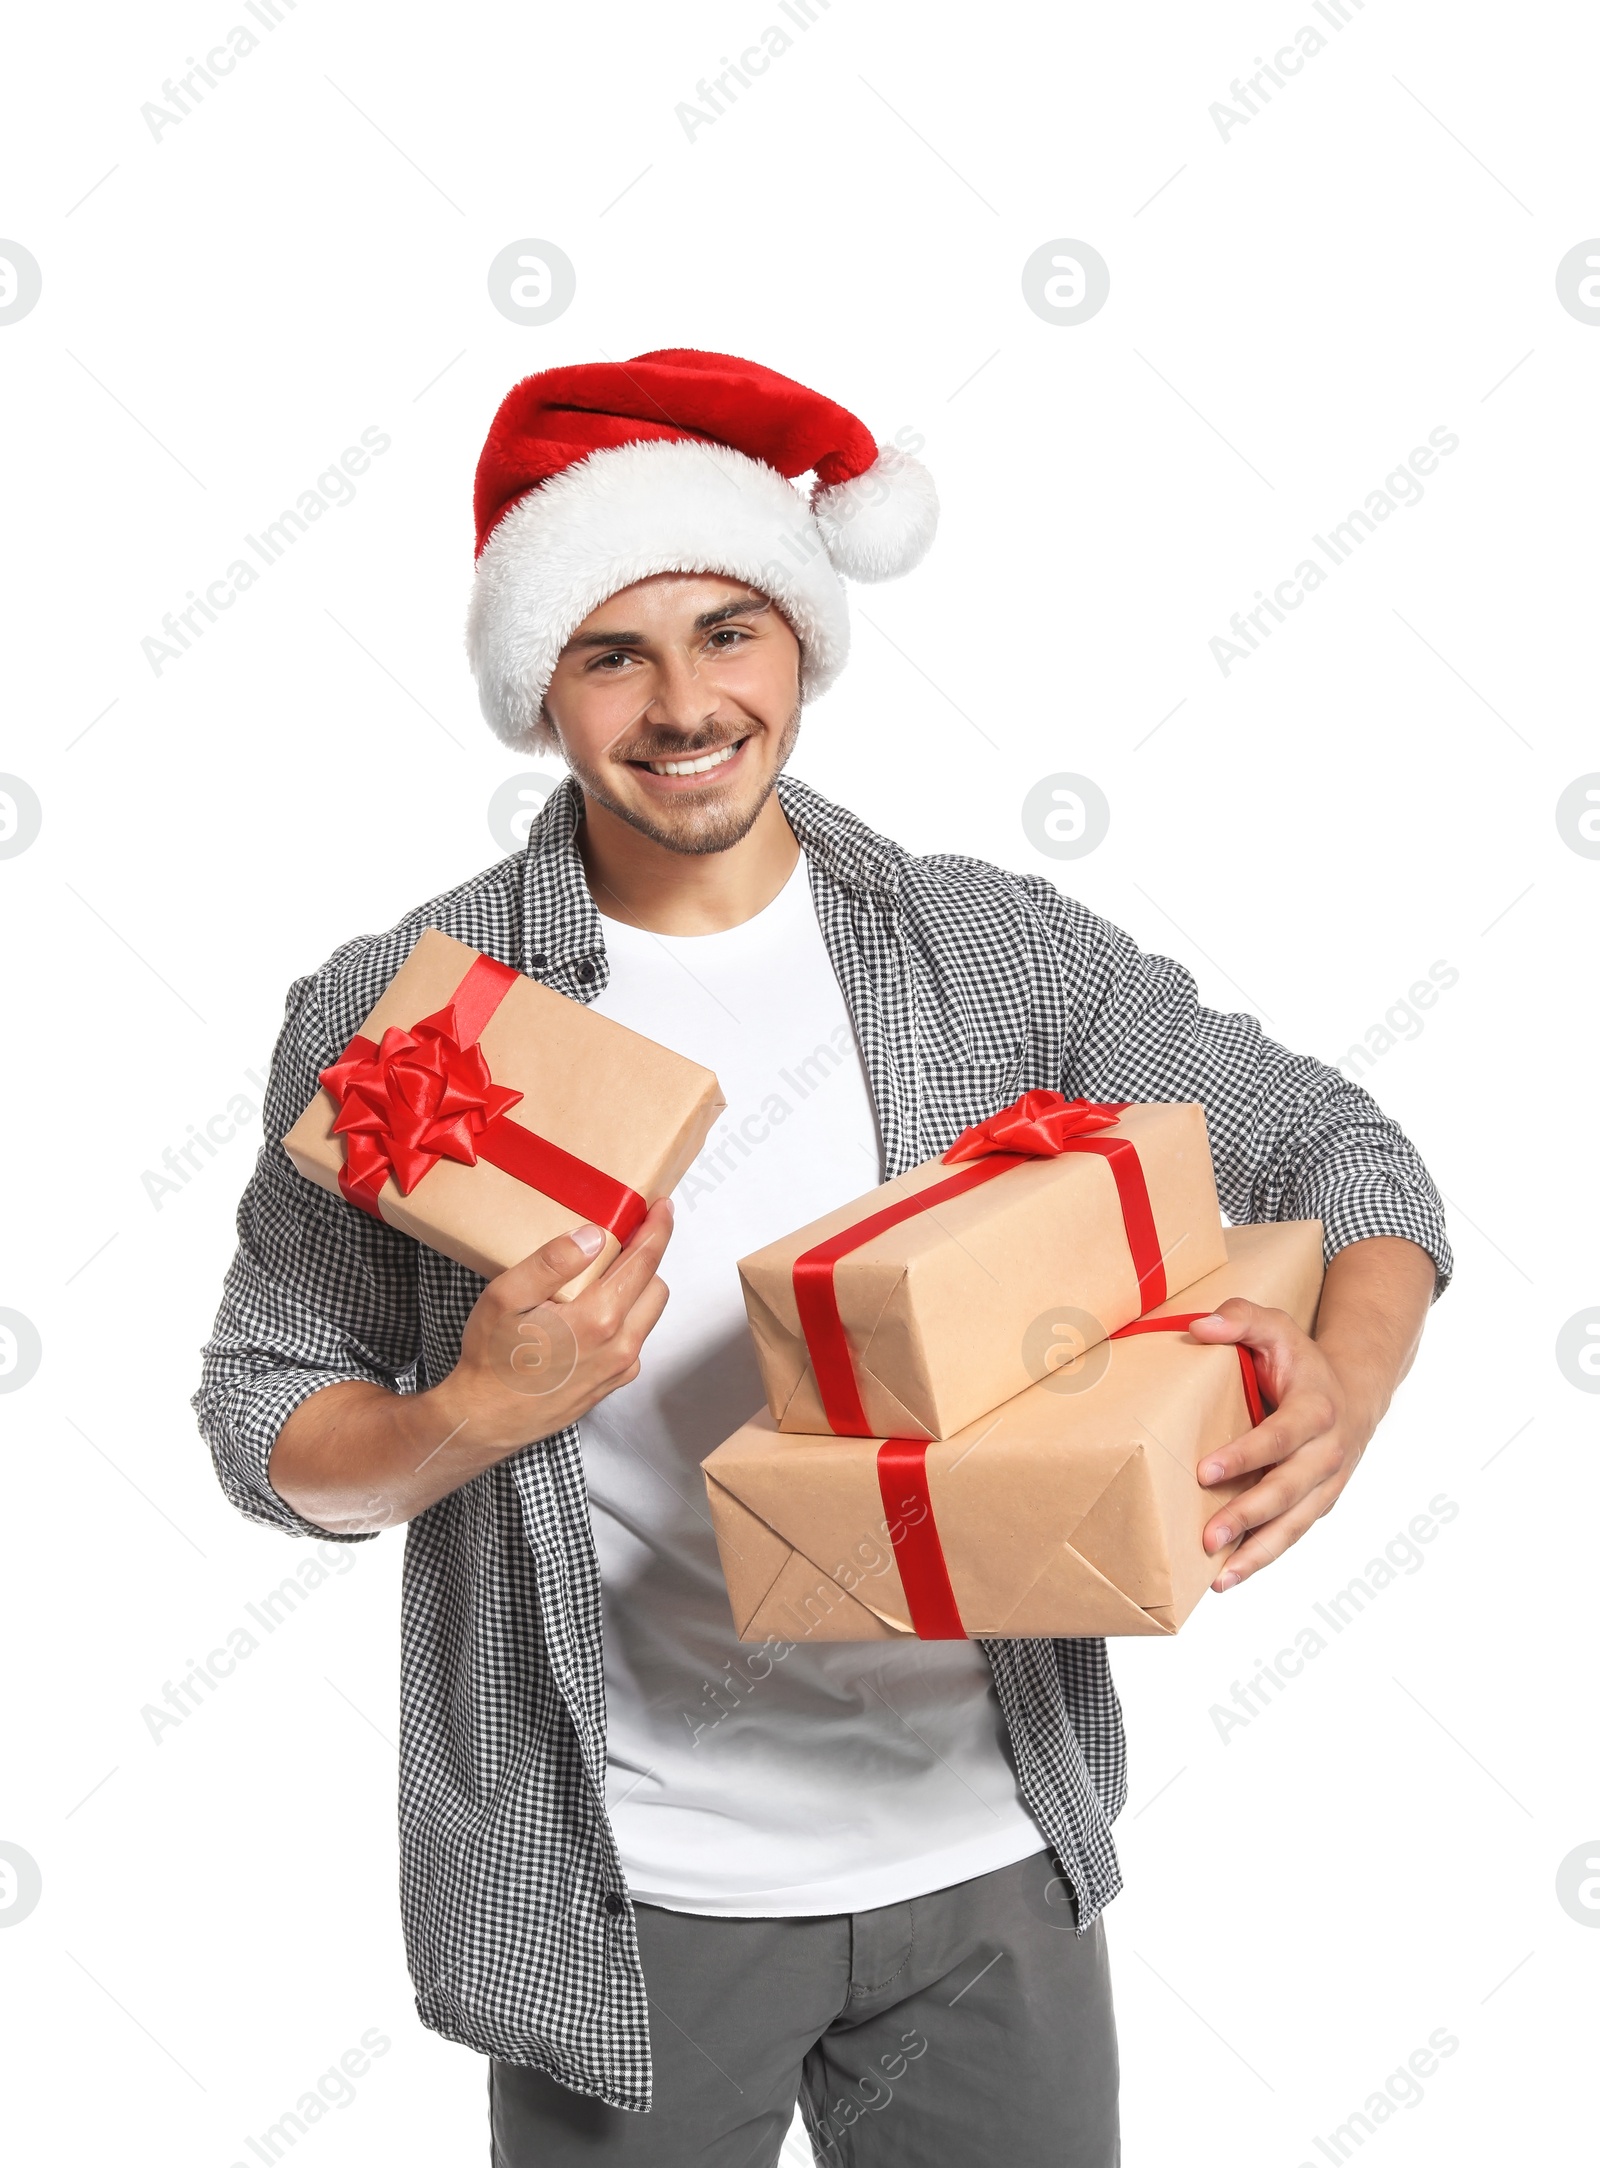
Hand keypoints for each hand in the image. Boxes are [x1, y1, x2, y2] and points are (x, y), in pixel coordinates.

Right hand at [268, 1199, 674, 1536]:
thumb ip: (551, 1261)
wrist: (486, 1418)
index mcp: (599, 1318)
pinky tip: (597, 1310)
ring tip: (611, 1269)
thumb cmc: (491, 1359)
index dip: (658, 1228)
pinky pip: (635, 1339)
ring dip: (639, 1286)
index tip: (663, 1206)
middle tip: (631, 1233)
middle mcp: (620, 1345)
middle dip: (649, 1255)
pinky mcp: (613, 1383)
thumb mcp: (505, 1296)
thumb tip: (593, 1235)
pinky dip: (628, 1316)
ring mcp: (620, 1368)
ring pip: (649, 1313)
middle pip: (655, 1284)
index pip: (645, 1261)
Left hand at [1186, 1298, 1375, 1591]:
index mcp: (1316, 1410)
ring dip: (1258, 1552)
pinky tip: (1231, 1577)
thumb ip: (1240, 1318)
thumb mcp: (1276, 1327)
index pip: (1280, 1437)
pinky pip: (1293, 1535)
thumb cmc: (1301, 1361)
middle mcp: (1327, 1453)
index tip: (1205, 1471)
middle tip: (1208, 1535)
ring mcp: (1326, 1484)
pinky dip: (1265, 1557)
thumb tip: (1201, 1326)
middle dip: (1248, 1514)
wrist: (1354, 1391)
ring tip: (1220, 1577)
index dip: (1245, 1455)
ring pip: (1294, 1524)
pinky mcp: (1318, 1503)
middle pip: (1287, 1490)